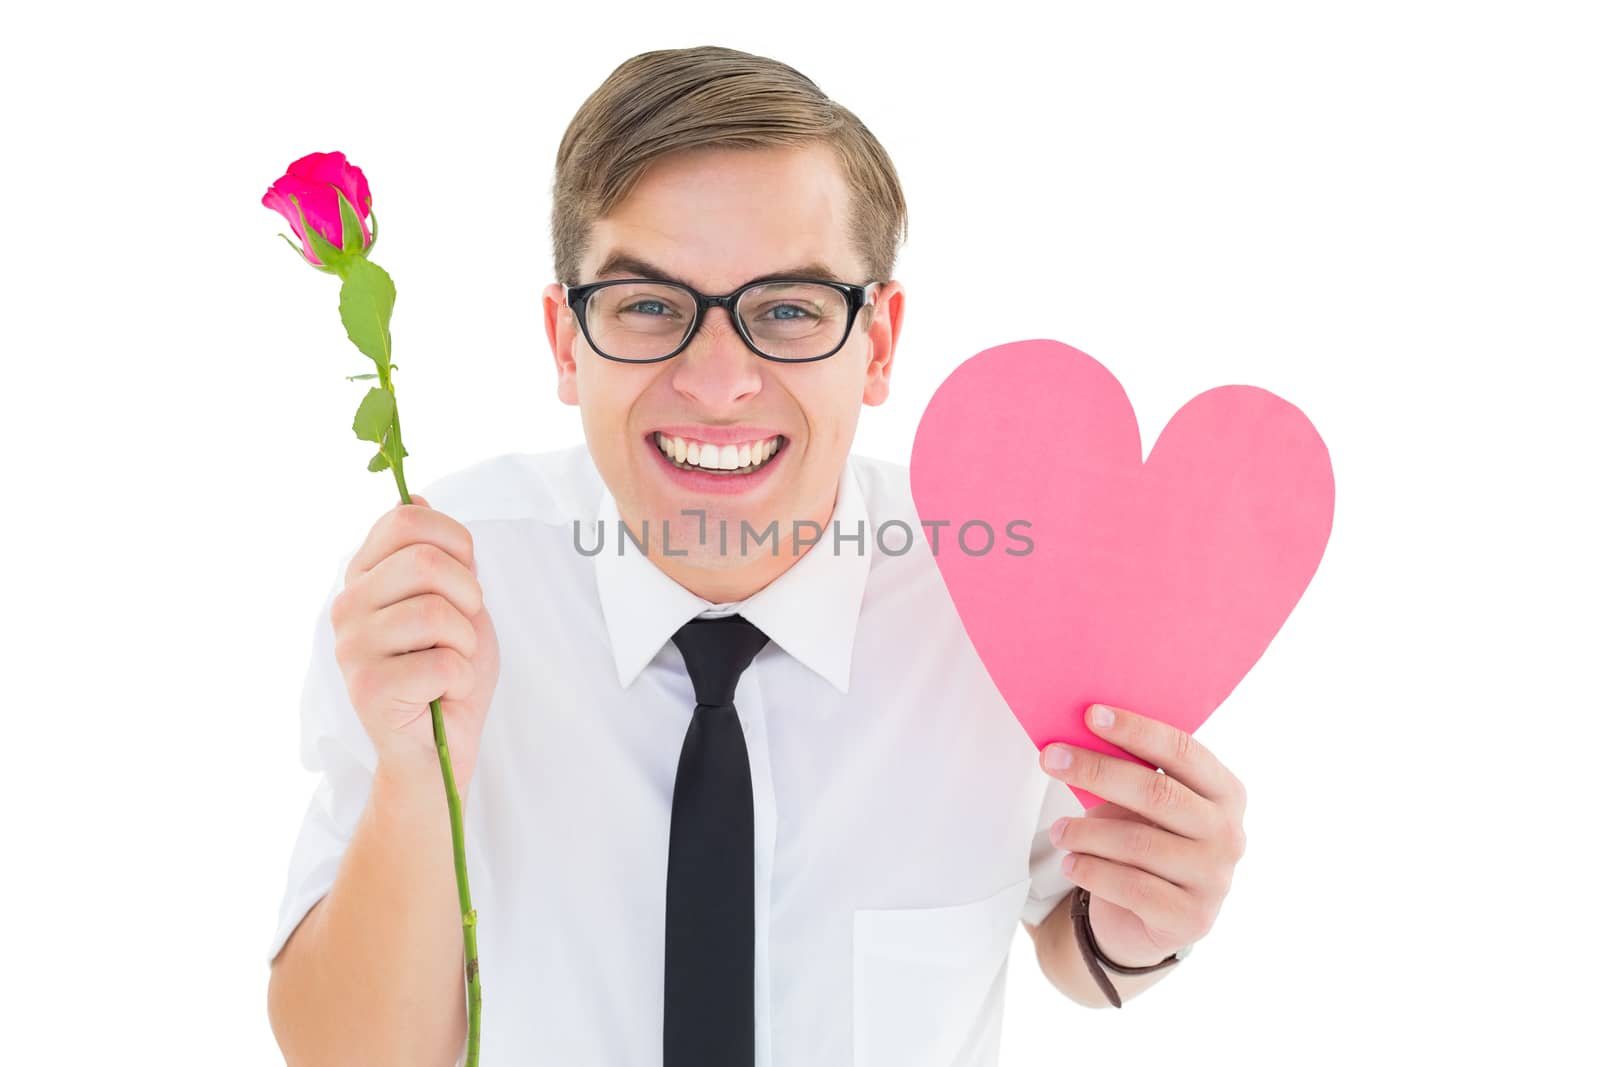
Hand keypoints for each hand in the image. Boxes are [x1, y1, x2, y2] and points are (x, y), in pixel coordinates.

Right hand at [331, 494, 500, 789]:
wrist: (440, 751)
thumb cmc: (450, 673)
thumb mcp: (456, 601)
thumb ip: (438, 555)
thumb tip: (415, 495)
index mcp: (365, 576)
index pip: (405, 518)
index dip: (454, 540)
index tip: (465, 573)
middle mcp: (348, 605)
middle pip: (424, 560)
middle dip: (468, 595)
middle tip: (464, 631)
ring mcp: (352, 646)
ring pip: (437, 613)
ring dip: (466, 644)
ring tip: (452, 665)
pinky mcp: (368, 688)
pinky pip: (444, 662)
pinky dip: (462, 680)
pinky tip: (443, 695)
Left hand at [1038, 704, 1246, 966]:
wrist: (1152, 919)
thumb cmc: (1146, 841)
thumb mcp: (1145, 804)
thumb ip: (1131, 774)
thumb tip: (1076, 742)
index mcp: (1225, 792)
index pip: (1183, 751)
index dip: (1136, 731)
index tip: (1091, 714)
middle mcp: (1229, 834)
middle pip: (1157, 793)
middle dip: (1097, 771)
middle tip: (1051, 759)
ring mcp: (1214, 879)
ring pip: (1138, 843)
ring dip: (1085, 832)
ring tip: (1057, 830)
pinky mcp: (1190, 919)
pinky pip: (1131, 887)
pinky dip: (1091, 871)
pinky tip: (1070, 863)